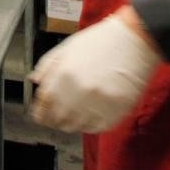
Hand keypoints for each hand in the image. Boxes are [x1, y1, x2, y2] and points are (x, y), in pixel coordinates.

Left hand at [28, 11, 161, 132]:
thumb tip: (35, 81)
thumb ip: (48, 65)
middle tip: (52, 117)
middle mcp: (79, 91)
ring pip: (75, 126)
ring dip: (69, 123)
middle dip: (52, 119)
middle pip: (57, 117)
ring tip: (70, 116)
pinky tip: (86, 116)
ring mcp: (98, 103)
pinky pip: (95, 128)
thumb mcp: (68, 46)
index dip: (39, 111)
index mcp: (65, 73)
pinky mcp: (115, 112)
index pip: (44, 102)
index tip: (38, 114)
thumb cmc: (102, 41)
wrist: (134, 41)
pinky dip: (87, 126)